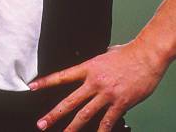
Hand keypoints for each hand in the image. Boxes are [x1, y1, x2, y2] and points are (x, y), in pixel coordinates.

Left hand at [29, 39, 165, 130]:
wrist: (145, 56)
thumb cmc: (127, 53)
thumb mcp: (105, 53)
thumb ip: (96, 63)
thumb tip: (91, 65)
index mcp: (89, 68)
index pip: (62, 76)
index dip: (46, 82)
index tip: (32, 87)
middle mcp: (95, 82)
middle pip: (70, 101)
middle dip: (54, 114)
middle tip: (42, 123)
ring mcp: (106, 94)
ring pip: (85, 114)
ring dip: (72, 127)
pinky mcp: (120, 104)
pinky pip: (107, 121)